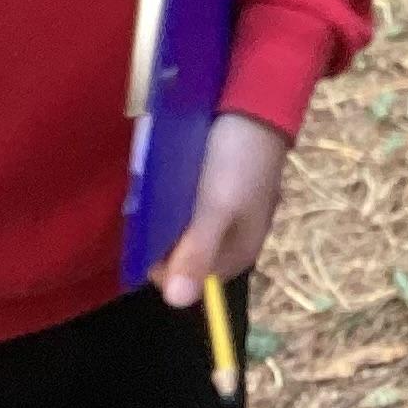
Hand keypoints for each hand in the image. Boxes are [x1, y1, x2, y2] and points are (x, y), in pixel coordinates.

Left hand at [150, 113, 288, 308]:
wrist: (256, 103)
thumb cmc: (238, 161)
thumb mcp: (216, 209)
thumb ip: (197, 253)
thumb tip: (174, 304)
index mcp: (239, 253)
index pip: (190, 280)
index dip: (164, 263)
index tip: (152, 234)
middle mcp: (233, 240)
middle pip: (185, 255)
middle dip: (164, 236)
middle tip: (157, 204)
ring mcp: (227, 214)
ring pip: (183, 230)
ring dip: (166, 216)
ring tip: (159, 189)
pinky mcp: (218, 190)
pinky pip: (188, 206)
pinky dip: (175, 198)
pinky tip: (169, 179)